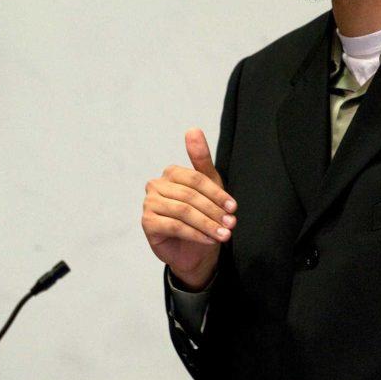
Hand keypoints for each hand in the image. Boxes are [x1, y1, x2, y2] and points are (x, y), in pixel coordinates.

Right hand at [142, 128, 236, 290]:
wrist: (193, 250)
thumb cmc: (202, 215)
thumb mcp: (209, 187)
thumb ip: (201, 159)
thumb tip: (193, 129)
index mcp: (171, 173)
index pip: (196, 179)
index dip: (217, 194)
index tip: (233, 207)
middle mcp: (156, 185)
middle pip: (190, 195)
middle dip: (214, 211)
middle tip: (231, 224)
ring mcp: (149, 203)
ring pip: (183, 211)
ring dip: (207, 224)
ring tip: (223, 235)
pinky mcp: (147, 222)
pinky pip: (175, 226)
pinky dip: (195, 234)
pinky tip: (209, 240)